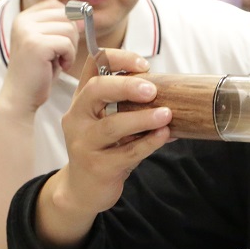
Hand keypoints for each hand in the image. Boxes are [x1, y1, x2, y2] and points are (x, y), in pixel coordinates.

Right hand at [0, 0, 82, 114]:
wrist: (22, 96)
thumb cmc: (39, 72)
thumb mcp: (49, 44)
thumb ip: (61, 26)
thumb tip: (84, 14)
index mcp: (24, 17)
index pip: (55, 4)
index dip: (67, 20)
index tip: (64, 40)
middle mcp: (23, 20)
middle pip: (65, 14)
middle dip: (72, 36)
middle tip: (63, 54)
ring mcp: (28, 31)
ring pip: (69, 28)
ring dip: (71, 48)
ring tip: (60, 61)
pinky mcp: (36, 45)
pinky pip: (67, 43)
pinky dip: (69, 57)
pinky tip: (60, 66)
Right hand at [51, 52, 173, 219]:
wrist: (83, 190)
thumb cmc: (102, 150)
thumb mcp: (109, 124)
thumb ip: (130, 108)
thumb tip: (171, 95)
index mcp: (82, 100)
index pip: (93, 65)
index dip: (118, 58)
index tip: (142, 64)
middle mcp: (78, 118)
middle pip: (97, 90)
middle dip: (127, 85)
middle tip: (153, 89)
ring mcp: (85, 143)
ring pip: (112, 125)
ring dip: (143, 118)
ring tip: (167, 114)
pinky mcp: (98, 167)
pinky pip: (127, 152)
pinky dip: (148, 143)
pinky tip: (163, 136)